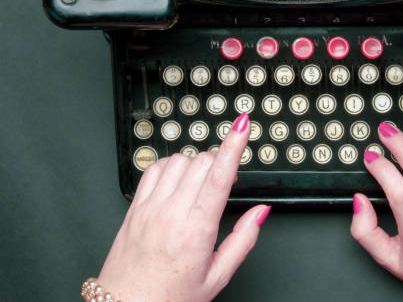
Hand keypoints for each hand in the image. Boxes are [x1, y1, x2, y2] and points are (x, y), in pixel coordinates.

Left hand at [96, 113, 269, 301]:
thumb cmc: (169, 298)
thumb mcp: (217, 276)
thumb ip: (243, 240)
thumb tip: (261, 212)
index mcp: (196, 231)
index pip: (219, 175)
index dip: (234, 145)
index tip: (242, 124)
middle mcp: (171, 213)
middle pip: (202, 162)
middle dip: (221, 161)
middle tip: (227, 179)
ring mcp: (150, 208)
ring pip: (179, 161)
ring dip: (197, 164)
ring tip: (203, 184)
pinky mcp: (135, 208)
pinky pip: (154, 168)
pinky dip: (171, 165)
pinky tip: (178, 179)